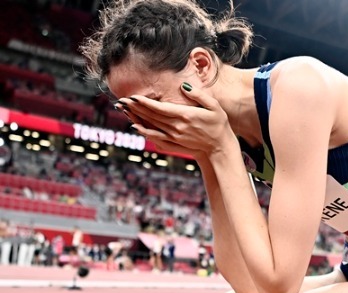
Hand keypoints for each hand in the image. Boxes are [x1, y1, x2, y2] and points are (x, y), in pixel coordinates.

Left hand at [117, 83, 236, 155]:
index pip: (160, 107)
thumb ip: (199, 95)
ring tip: (124, 110)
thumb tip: (183, 86)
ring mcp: (175, 136)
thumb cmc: (219, 124)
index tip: (133, 96)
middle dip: (135, 107)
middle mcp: (177, 126)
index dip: (145, 102)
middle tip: (122, 100)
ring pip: (151, 124)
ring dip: (137, 117)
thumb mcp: (214, 106)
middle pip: (152, 115)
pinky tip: (135, 126)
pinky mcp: (175, 142)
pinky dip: (144, 131)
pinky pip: (156, 136)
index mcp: (185, 115)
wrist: (220, 147)